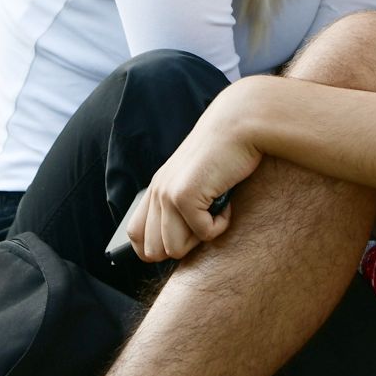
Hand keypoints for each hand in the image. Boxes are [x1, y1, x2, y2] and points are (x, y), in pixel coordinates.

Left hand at [132, 103, 260, 261]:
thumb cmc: (227, 153)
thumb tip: (179, 243)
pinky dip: (221, 224)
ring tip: (216, 210)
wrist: (240, 124)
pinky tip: (227, 201)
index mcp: (156, 189)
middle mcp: (157, 191)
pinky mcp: (184, 196)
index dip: (159, 248)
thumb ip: (182, 203)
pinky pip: (204, 233)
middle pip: (153, 251)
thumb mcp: (197, 179)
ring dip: (202, 236)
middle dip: (184, 245)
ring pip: (175, 248)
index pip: (136, 237)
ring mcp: (167, 194)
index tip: (188, 238)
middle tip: (205, 221)